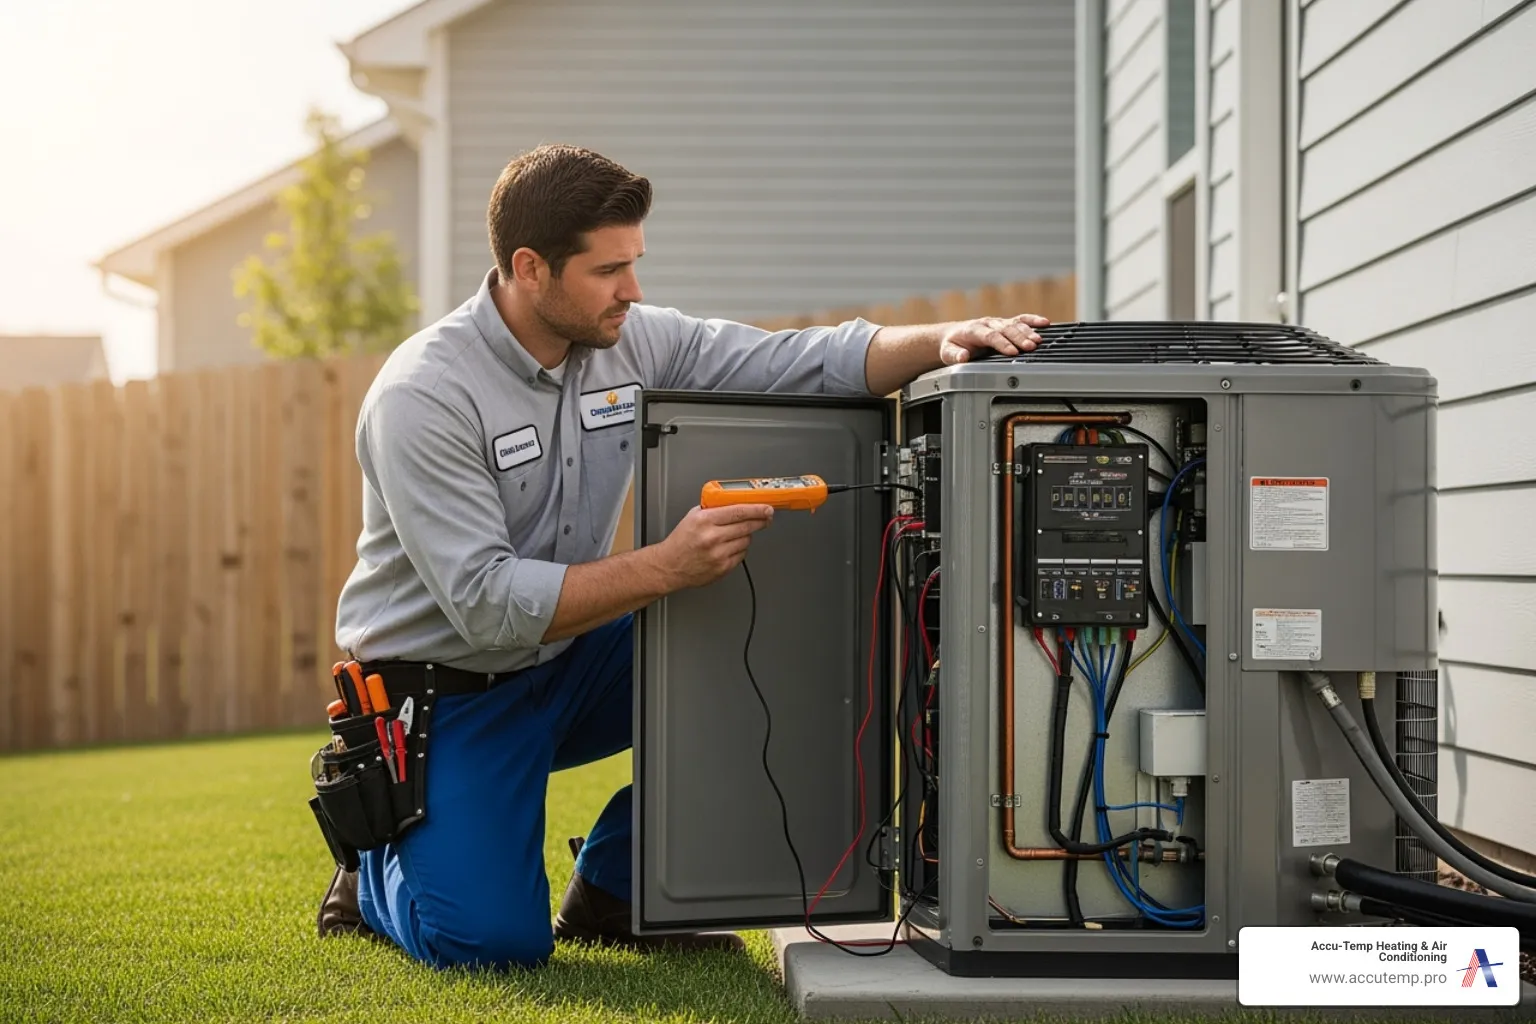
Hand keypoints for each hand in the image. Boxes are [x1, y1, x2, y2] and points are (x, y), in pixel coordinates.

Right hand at [656, 504, 774, 588]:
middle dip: (760, 521)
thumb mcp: (693, 516)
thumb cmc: (681, 541)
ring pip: (746, 540)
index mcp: (705, 521)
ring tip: (735, 535)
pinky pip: (742, 554)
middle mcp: (712, 537)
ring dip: (746, 536)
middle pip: (747, 526)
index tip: (767, 508)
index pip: (738, 512)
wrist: (670, 566)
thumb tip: (735, 501)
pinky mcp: (723, 568)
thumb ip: (713, 508)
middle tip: (765, 518)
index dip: (757, 509)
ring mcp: (718, 554)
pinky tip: (729, 547)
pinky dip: (739, 549)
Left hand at [938, 313, 1050, 363]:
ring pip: (1015, 325)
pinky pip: (1020, 319)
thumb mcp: (947, 352)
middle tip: (1030, 347)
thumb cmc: (952, 345)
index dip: (1002, 343)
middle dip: (1018, 338)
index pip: (990, 336)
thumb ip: (954, 355)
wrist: (954, 334)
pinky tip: (1045, 323)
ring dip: (1028, 332)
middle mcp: (987, 324)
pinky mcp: (1005, 323)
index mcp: (973, 330)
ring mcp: (998, 323)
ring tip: (1038, 341)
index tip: (1012, 352)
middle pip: (1005, 329)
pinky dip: (1033, 320)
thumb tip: (963, 357)